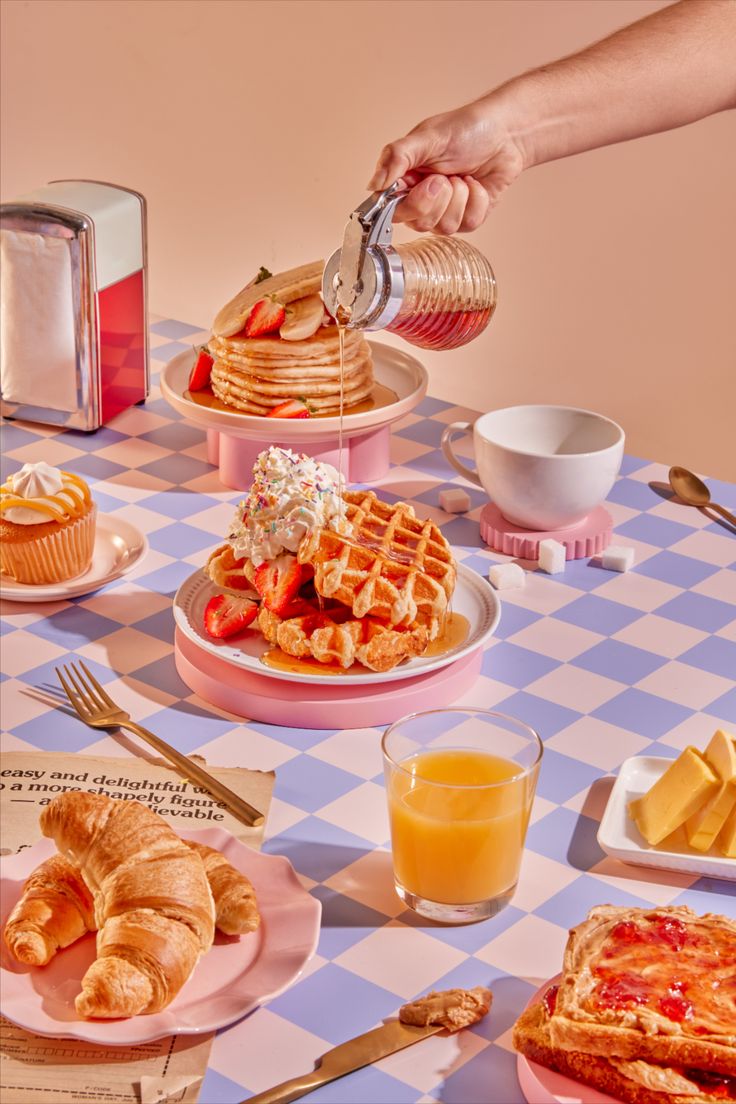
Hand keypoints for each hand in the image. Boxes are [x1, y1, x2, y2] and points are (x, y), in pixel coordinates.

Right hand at [367, 98, 524, 233]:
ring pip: (445, 227)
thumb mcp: (426, 137)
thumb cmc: (465, 130)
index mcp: (404, 181)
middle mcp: (421, 201)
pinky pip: (468, 224)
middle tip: (446, 175)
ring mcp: (444, 212)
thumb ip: (396, 157)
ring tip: (462, 176)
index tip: (426, 181)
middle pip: (420, 222)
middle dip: (439, 196)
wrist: (504, 134)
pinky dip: (477, 201)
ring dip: (459, 197)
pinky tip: (477, 184)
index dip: (411, 202)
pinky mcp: (467, 219)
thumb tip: (373, 185)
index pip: (392, 210)